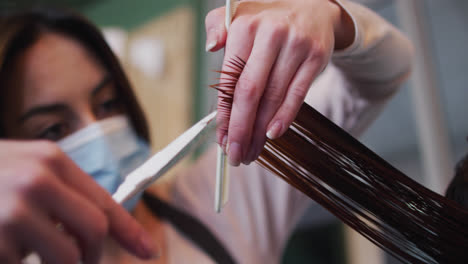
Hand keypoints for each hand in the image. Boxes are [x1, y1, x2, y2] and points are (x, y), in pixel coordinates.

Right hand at [0, 140, 156, 262]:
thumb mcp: (22, 168)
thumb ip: (59, 191)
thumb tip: (93, 227)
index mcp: (52, 160)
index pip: (104, 201)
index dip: (131, 230)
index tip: (149, 250)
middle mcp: (39, 181)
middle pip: (95, 230)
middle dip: (92, 254)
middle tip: (82, 262)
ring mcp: (15, 210)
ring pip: (66, 257)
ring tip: (25, 249)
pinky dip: (16, 262)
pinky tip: (2, 247)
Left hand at [205, 0, 353, 165]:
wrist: (314, 7)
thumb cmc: (269, 20)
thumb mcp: (240, 14)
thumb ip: (219, 27)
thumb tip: (211, 48)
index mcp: (245, 26)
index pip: (230, 79)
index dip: (225, 114)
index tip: (221, 139)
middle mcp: (270, 35)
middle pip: (251, 92)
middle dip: (241, 129)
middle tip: (235, 155)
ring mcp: (295, 47)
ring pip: (274, 98)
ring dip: (260, 131)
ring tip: (251, 151)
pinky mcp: (315, 58)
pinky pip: (298, 94)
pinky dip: (285, 117)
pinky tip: (273, 135)